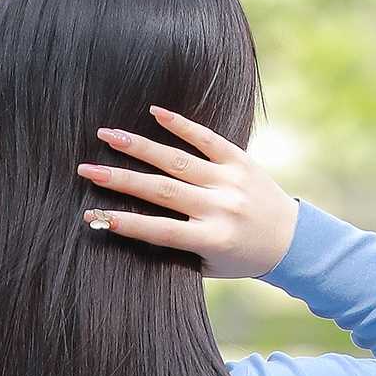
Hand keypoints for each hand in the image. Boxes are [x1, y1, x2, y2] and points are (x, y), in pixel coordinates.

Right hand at [77, 107, 297, 280]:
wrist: (290, 240)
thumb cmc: (240, 257)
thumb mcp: (208, 264)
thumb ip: (178, 248)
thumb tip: (130, 225)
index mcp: (211, 239)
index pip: (160, 230)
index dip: (125, 223)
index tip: (92, 215)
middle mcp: (220, 208)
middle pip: (162, 190)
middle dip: (120, 178)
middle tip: (86, 168)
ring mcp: (230, 181)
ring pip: (178, 160)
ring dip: (140, 146)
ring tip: (108, 135)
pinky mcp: (240, 160)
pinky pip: (207, 138)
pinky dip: (181, 124)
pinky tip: (154, 112)